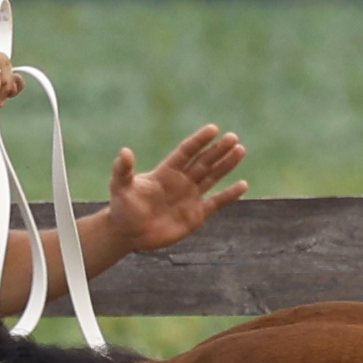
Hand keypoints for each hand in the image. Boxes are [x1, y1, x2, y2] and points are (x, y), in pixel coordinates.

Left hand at [100, 124, 246, 254]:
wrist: (128, 233)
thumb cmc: (122, 208)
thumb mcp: (120, 187)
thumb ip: (123, 170)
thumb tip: (124, 152)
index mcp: (166, 172)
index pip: (186, 152)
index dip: (199, 141)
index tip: (213, 129)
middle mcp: (181, 181)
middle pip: (203, 161)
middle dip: (218, 150)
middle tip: (233, 137)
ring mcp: (190, 197)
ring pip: (212, 177)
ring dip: (226, 165)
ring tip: (240, 150)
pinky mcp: (196, 215)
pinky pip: (217, 202)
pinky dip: (229, 194)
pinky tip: (243, 184)